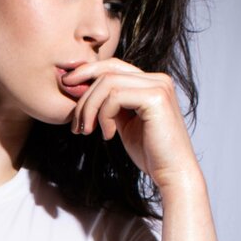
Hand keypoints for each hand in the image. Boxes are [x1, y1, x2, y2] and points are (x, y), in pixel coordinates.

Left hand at [62, 58, 199, 187]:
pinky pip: (115, 97)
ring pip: (107, 83)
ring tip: (86, 131)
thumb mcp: (124, 124)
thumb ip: (111, 106)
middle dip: (84, 96)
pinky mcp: (156, 98)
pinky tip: (108, 136)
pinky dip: (104, 116)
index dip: (87, 73)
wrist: (172, 173)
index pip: (113, 67)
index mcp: (151, 82)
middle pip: (108, 71)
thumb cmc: (150, 153)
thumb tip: (84, 93)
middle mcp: (158, 79)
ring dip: (90, 108)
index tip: (67, 87)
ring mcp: (159, 86)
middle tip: (75, 124)